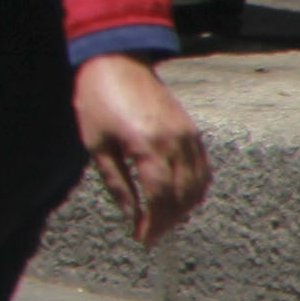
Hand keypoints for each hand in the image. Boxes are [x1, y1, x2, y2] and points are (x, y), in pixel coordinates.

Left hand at [77, 52, 211, 245]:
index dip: (153, 223)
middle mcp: (176, 143)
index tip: (142, 239)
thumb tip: (130, 215)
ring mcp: (189, 136)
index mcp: (148, 146)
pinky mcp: (193, 131)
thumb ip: (117, 183)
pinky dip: (196, 189)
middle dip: (168, 221)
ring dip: (184, 209)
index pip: (159, 198)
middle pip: (183, 196)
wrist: (117, 61)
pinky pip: (203, 169)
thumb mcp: (96, 144)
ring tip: (162, 220)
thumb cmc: (97, 101)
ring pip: (198, 186)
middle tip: (151, 234)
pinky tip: (180, 198)